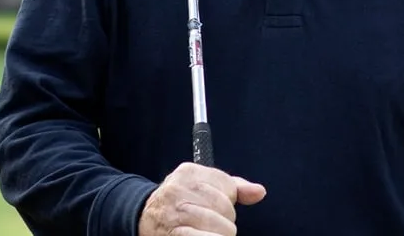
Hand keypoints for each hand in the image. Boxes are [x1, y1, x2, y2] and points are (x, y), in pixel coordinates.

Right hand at [139, 162, 265, 235]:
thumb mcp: (203, 187)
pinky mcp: (174, 234)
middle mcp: (179, 189)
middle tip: (204, 224)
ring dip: (217, 235)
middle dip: (222, 223)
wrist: (144, 219)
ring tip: (200, 232)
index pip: (228, 189)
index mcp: (189, 172)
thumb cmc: (180, 203)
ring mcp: (175, 213)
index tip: (211, 207)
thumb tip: (259, 192)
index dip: (225, 203)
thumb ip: (233, 187)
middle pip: (227, 212)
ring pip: (223, 230)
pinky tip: (201, 235)